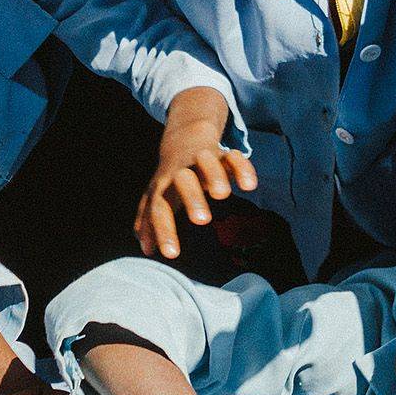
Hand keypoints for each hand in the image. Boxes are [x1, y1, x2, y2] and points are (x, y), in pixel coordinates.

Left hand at [134, 87, 257, 258]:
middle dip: (192, 198)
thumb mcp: (157, 197)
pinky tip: (249, 186)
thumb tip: (145, 249)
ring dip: (214, 176)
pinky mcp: (224, 154)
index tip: (172, 255)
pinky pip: (234, 156)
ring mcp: (202, 159)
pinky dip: (242, 168)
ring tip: (222, 195)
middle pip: (183, 180)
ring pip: (207, 162)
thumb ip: (150, 221)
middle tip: (201, 221)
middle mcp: (182, 171)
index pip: (159, 209)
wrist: (186, 140)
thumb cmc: (171, 179)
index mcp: (163, 186)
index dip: (164, 231)